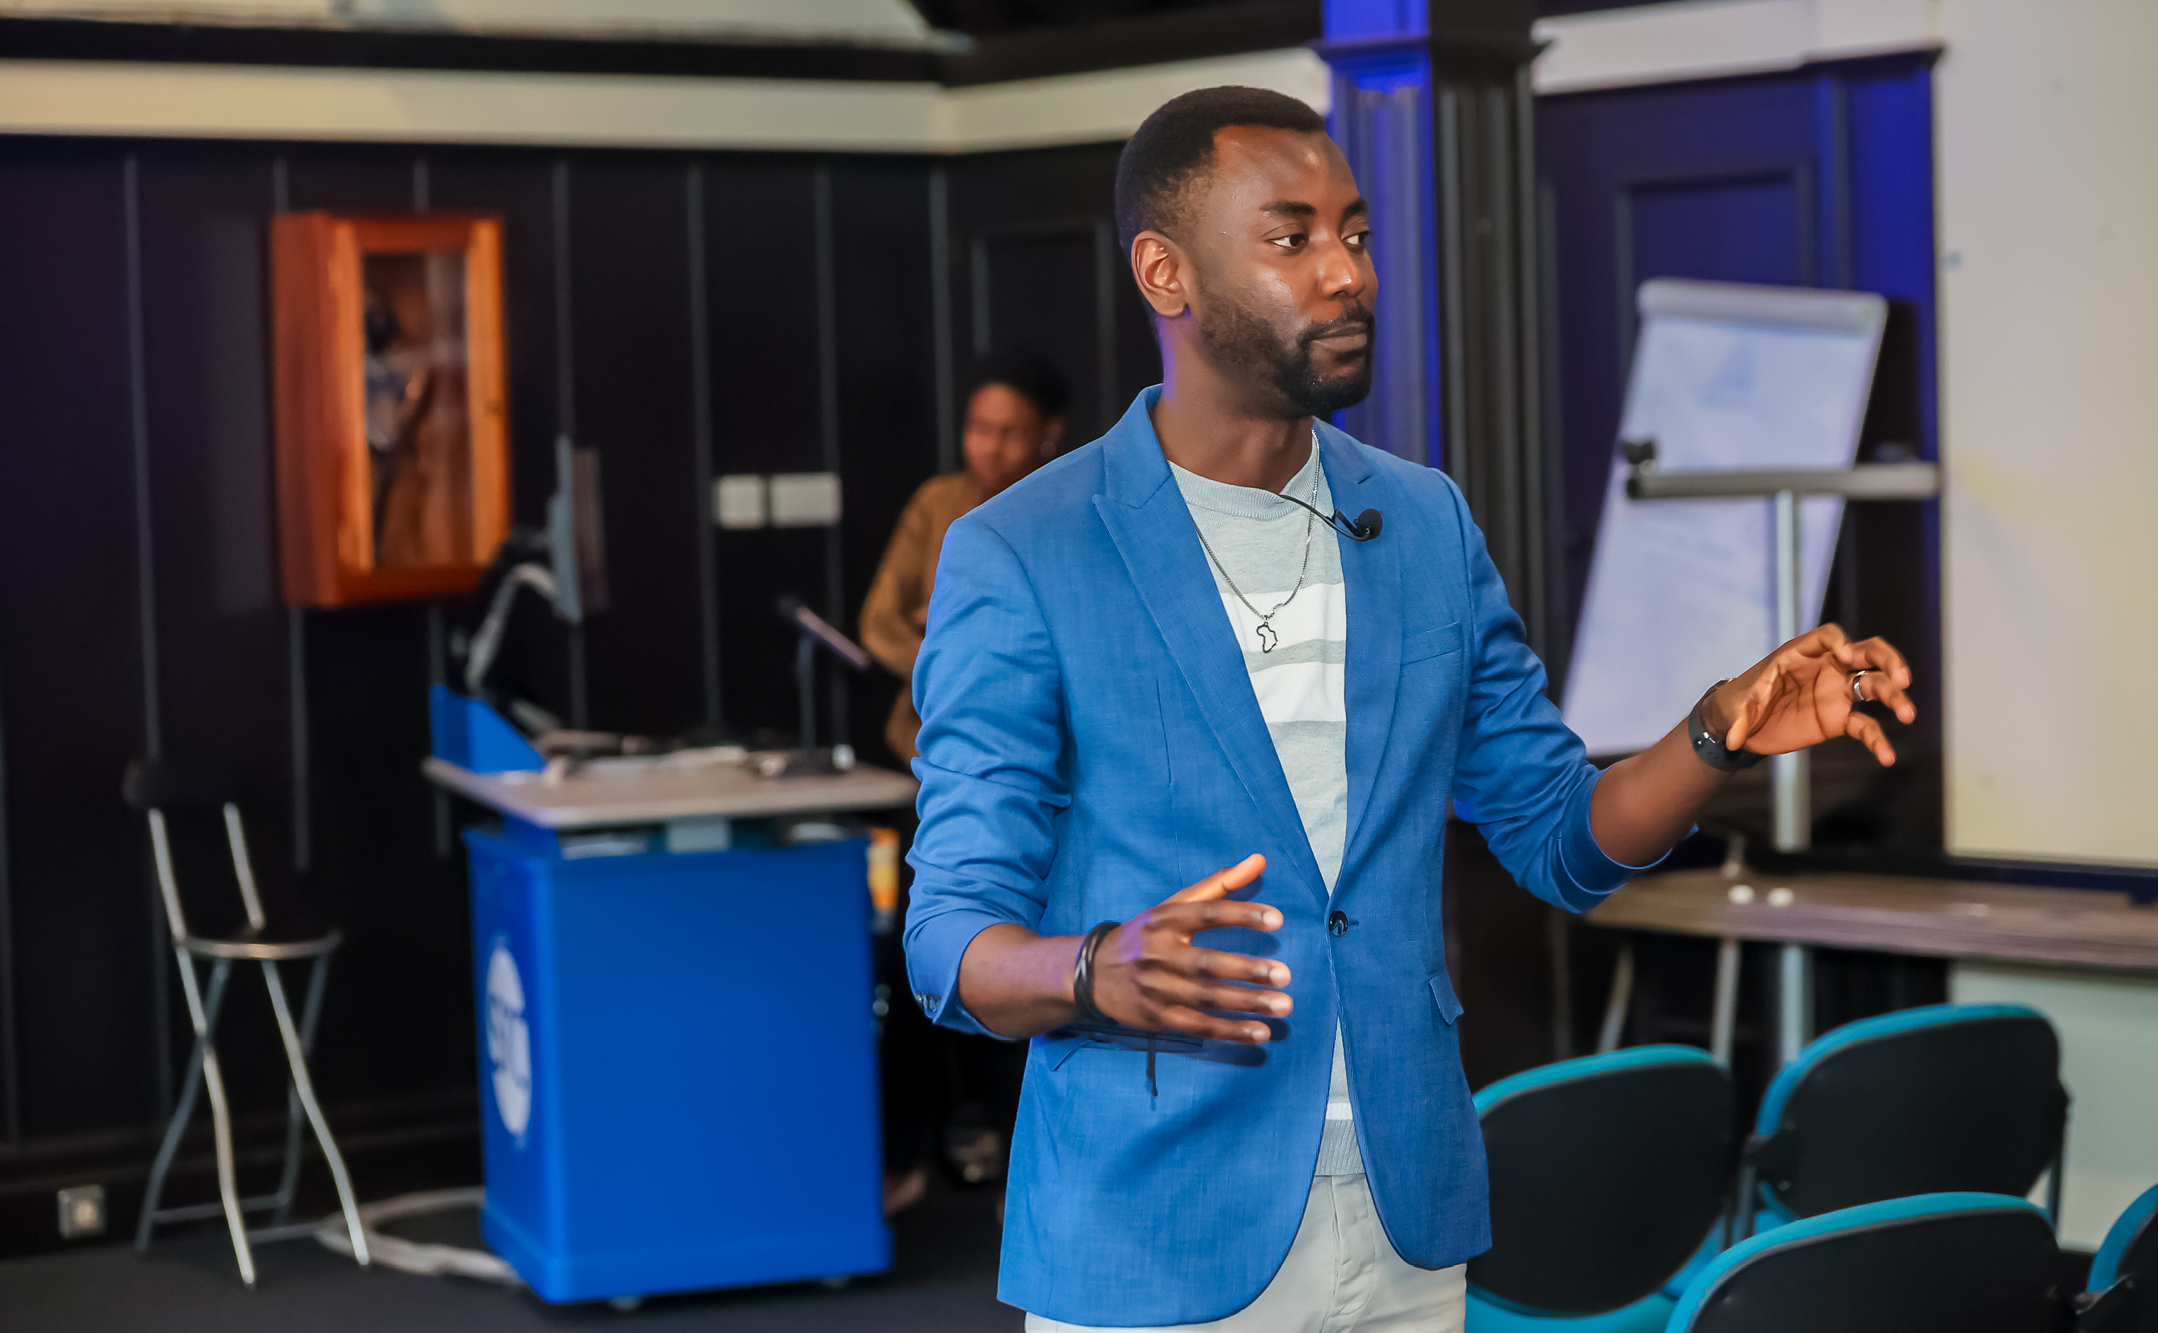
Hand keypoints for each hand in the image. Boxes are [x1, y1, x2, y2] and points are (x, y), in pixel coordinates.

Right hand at [1087, 854, 1290, 1044]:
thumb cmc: (1145, 935)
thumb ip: (1220, 884)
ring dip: (1246, 1003)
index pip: (1206, 914)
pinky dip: (1230, 1031)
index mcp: (1166, 920)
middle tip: (1285, 974)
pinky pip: (1198, 1026)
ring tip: (1284, 1005)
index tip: (1278, 920)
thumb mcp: (1174, 905)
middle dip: (1247, 970)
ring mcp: (1157, 988)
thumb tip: (1260, 860)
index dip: (1241, 915)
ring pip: (1206, 998)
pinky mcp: (1158, 1017)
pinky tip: (1260, 1032)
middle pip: (1207, 963)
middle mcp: (1159, 953)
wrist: (1093, 972)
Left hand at [1705, 624, 1916, 765]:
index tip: (1844, 657)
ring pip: (1876, 686)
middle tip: (1901, 678)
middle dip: (1889, 661)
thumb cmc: (1740, 703)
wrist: (1745, 725)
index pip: (1829, 636)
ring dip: (1895, 697)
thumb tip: (1734, 740)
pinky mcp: (1839, 719)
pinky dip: (1877, 740)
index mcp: (1802, 653)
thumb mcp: (1737, 705)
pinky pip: (1865, 726)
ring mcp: (1837, 693)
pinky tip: (1887, 757)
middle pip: (1868, 653)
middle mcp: (1827, 668)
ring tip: (1908, 714)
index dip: (1839, 642)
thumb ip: (1740, 717)